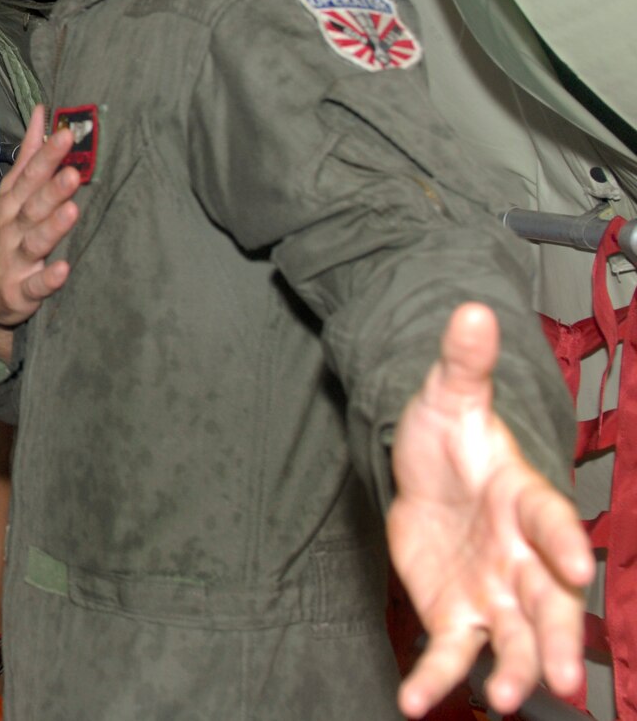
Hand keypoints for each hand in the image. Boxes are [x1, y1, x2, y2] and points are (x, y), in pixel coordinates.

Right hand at [0, 105, 80, 358]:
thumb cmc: (3, 234)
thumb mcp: (11, 193)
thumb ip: (30, 154)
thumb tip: (42, 113)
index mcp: (11, 204)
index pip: (28, 175)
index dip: (46, 156)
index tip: (66, 135)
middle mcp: (11, 228)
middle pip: (31, 206)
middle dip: (51, 189)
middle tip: (72, 173)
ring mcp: (15, 260)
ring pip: (34, 242)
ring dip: (52, 227)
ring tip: (72, 211)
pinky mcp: (21, 291)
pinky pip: (35, 286)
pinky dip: (47, 279)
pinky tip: (63, 269)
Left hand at [388, 303, 592, 717]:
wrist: (423, 469)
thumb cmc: (450, 436)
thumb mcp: (448, 396)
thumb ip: (463, 363)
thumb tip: (471, 310)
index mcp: (527, 501)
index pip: (555, 523)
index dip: (565, 544)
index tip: (577, 569)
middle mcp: (521, 556)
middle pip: (550, 603)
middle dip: (560, 639)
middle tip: (567, 678)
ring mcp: (494, 591)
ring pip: (515, 639)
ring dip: (516, 671)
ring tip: (508, 702)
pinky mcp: (458, 614)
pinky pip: (451, 652)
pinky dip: (436, 678)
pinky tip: (413, 702)